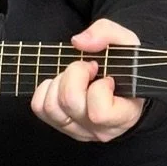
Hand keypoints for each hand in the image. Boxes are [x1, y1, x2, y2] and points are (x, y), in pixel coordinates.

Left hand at [30, 18, 144, 143]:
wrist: (124, 79)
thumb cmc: (126, 65)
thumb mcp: (126, 42)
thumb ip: (107, 34)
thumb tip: (78, 42)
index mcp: (124, 115)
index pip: (99, 113)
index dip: (98, 88)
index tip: (106, 76)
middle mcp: (101, 130)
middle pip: (70, 103)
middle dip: (74, 74)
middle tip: (88, 67)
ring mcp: (80, 131)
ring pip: (52, 107)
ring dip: (59, 82)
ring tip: (75, 76)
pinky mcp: (62, 127)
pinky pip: (40, 108)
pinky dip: (45, 90)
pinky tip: (61, 83)